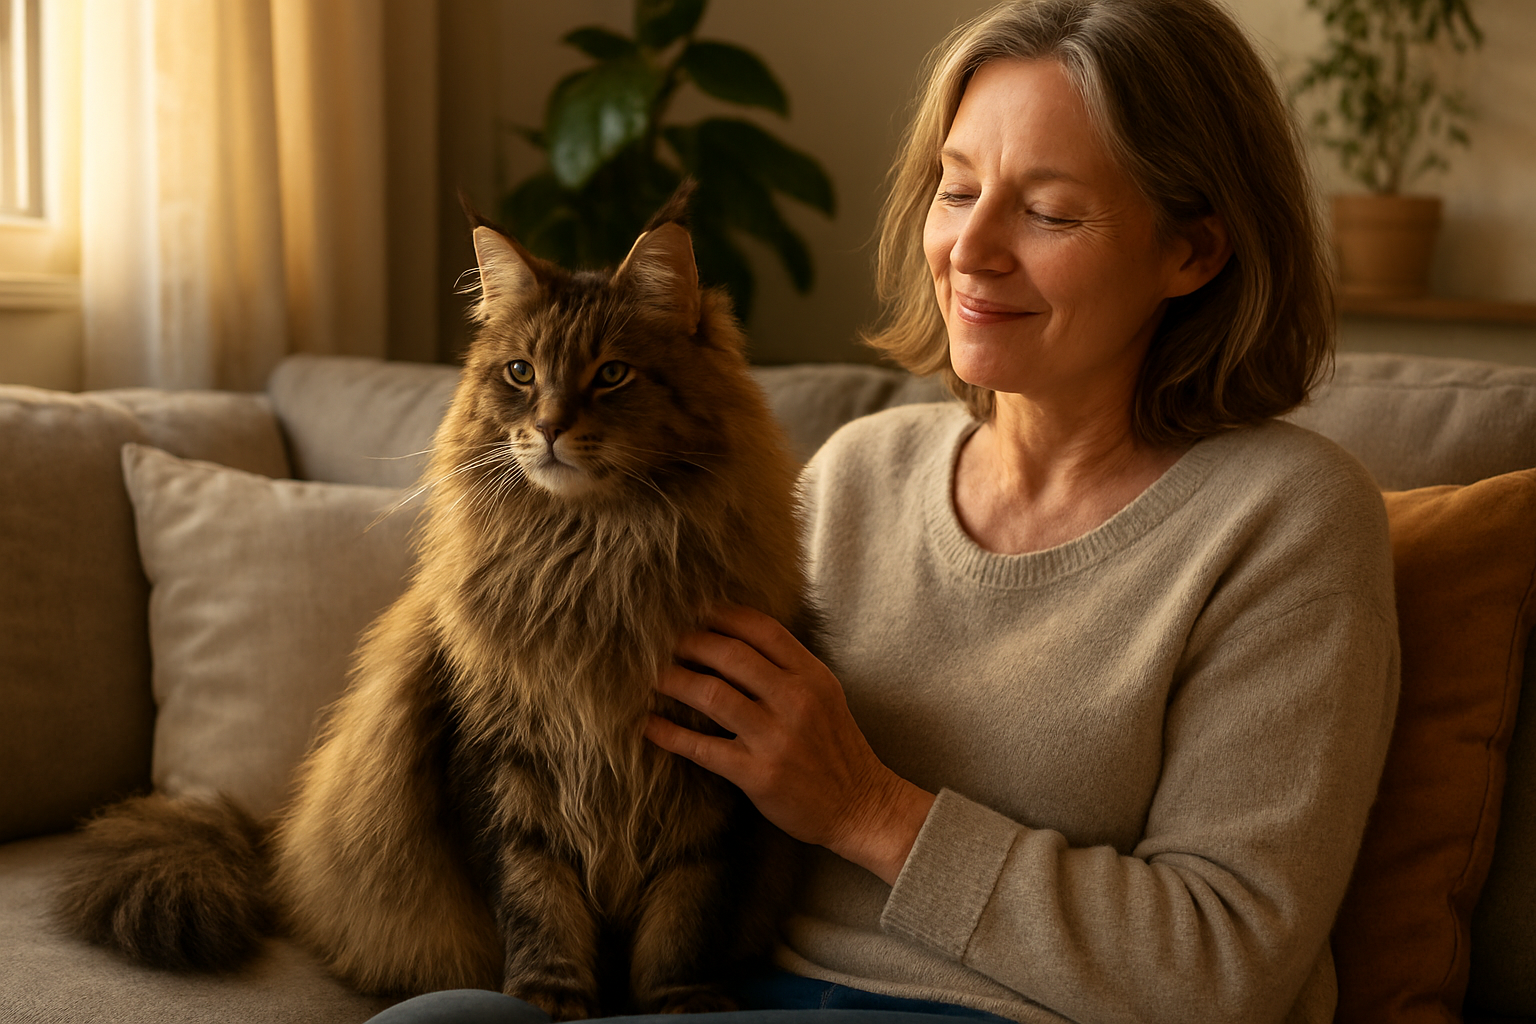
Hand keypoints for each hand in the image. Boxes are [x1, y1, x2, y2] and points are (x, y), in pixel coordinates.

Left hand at [644, 604, 935, 884]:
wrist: (861, 806)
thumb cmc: (837, 749)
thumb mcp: (825, 695)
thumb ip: (788, 668)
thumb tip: (735, 642)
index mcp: (812, 675)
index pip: (761, 629)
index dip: (721, 615)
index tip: (692, 611)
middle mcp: (795, 700)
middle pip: (730, 654)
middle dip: (688, 643)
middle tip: (659, 643)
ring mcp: (776, 737)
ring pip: (712, 695)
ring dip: (673, 681)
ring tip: (649, 677)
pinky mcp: (757, 774)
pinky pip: (703, 748)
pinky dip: (670, 734)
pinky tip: (648, 726)